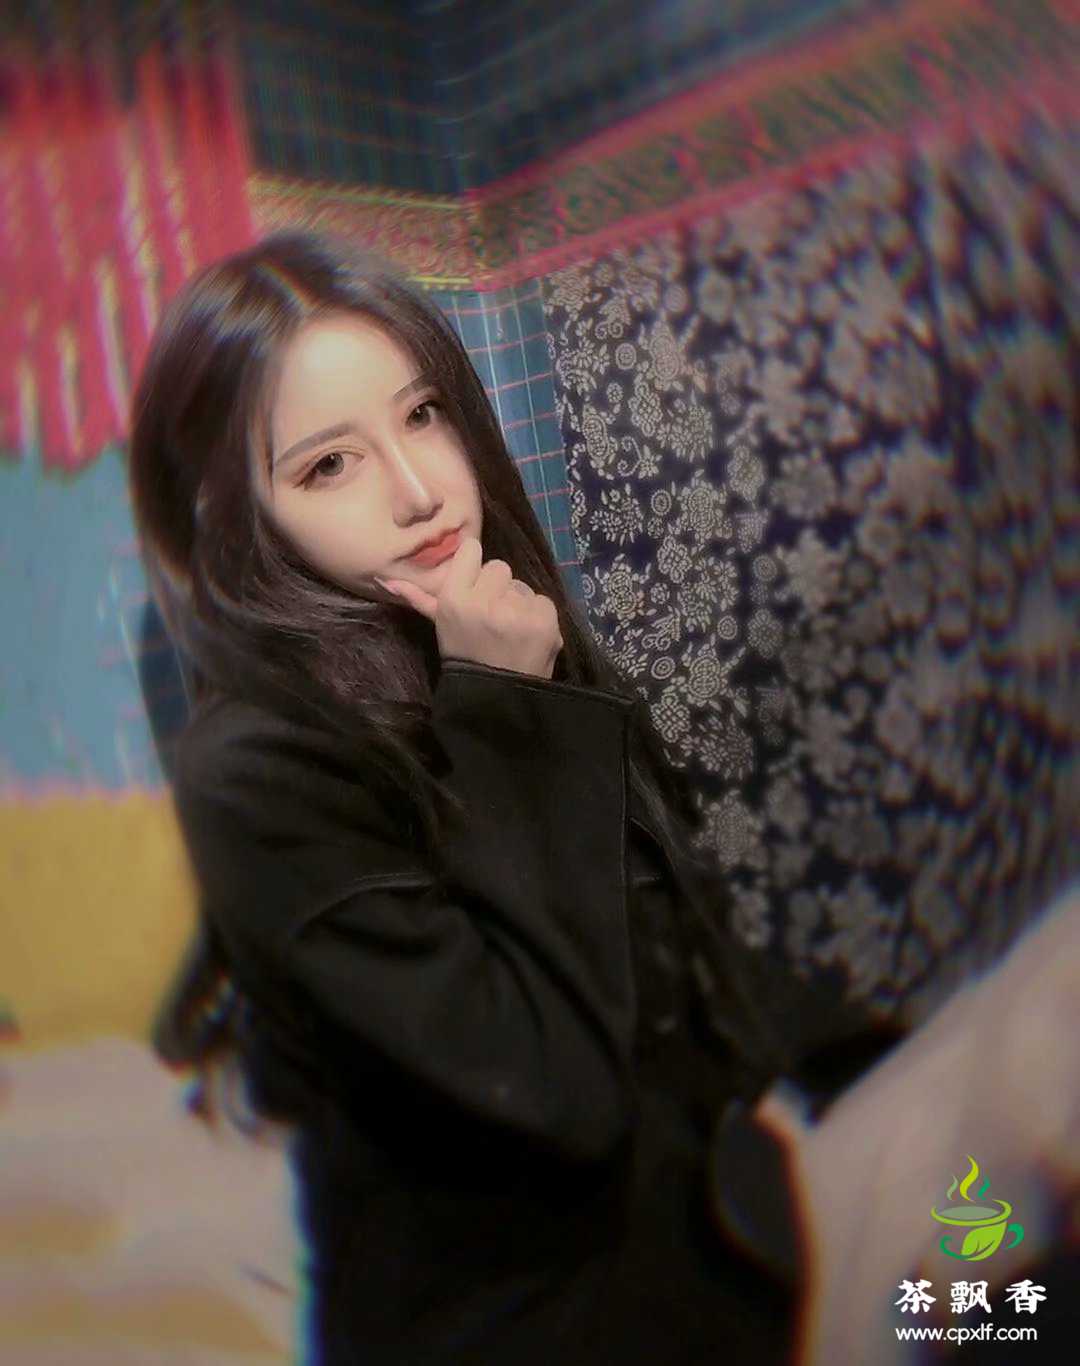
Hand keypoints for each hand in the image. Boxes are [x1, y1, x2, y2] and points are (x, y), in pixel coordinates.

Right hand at [375, 537, 563, 679]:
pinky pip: (542, 600)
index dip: (474, 568)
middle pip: (499, 567)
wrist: (495, 697)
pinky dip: (536, 616)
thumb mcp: (440, 626)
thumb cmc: (464, 656)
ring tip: (509, 630)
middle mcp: (485, 601)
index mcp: (455, 599)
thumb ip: (419, 598)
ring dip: (517, 603)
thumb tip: (384, 578)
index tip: (474, 586)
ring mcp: (517, 611)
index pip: (471, 549)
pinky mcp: (544, 621)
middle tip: (491, 616)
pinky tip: (526, 635)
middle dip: (496, 588)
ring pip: (521, 585)